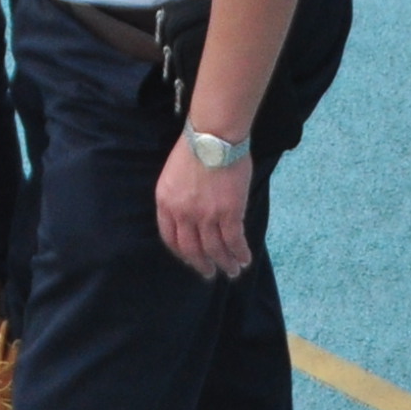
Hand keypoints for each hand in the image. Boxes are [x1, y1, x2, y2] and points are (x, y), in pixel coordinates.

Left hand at [156, 139, 257, 275]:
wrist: (214, 135)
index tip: (190, 259)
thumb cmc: (196, 146)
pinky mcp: (229, 213)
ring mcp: (206, 216)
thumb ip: (178, 197)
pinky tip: (244, 259)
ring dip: (224, 263)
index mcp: (166, 203)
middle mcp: (183, 214)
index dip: (181, 252)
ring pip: (214, 249)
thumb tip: (191, 214)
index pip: (170, 237)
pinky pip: (234, 241)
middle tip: (210, 273)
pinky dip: (239, 253)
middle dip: (202, 265)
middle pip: (191, 249)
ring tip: (232, 271)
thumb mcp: (173, 174)